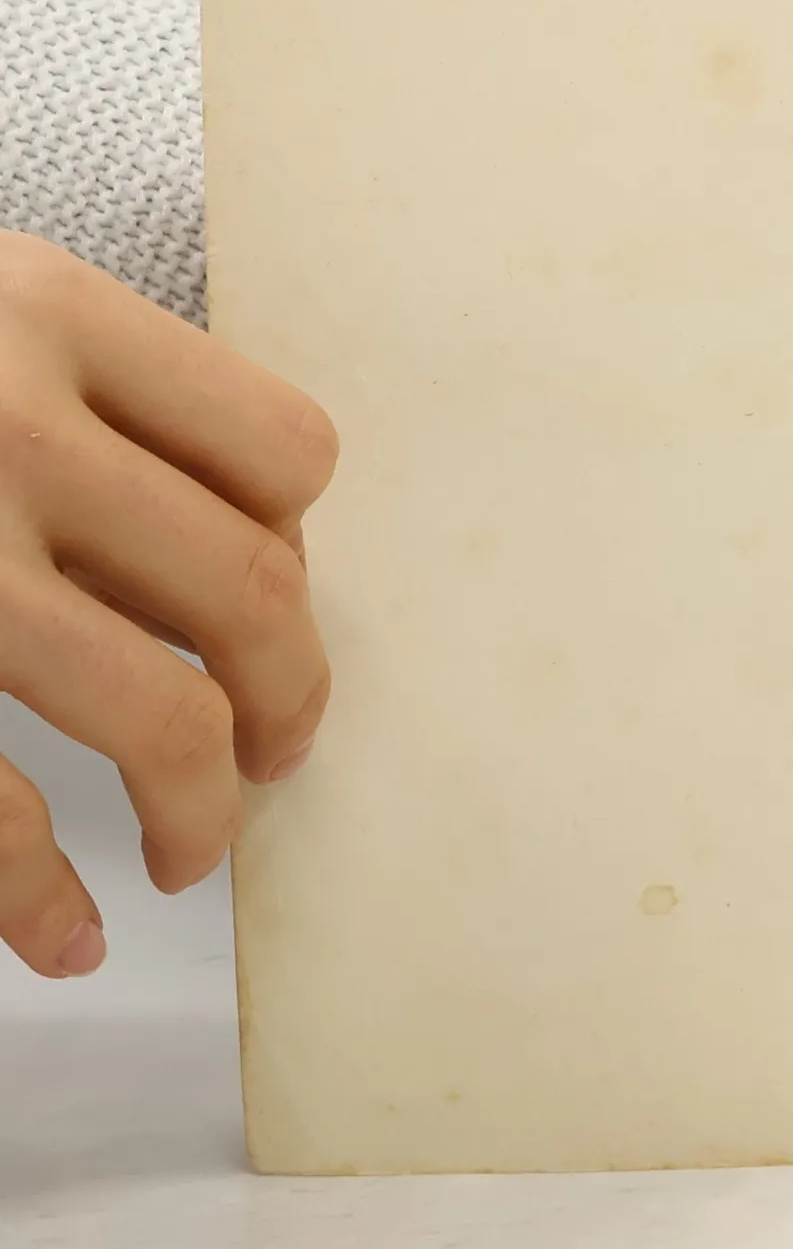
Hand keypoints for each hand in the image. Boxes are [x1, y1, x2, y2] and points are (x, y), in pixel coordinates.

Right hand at [0, 233, 336, 976]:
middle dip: (289, 698)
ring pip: (157, 718)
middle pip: (248, 593)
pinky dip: (38, 895)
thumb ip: (80, 396)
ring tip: (193, 848)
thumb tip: (250, 558)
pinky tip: (67, 935)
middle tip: (279, 750)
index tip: (272, 593)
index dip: (297, 538)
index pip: (283, 448)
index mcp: (41, 312)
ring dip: (202, 811)